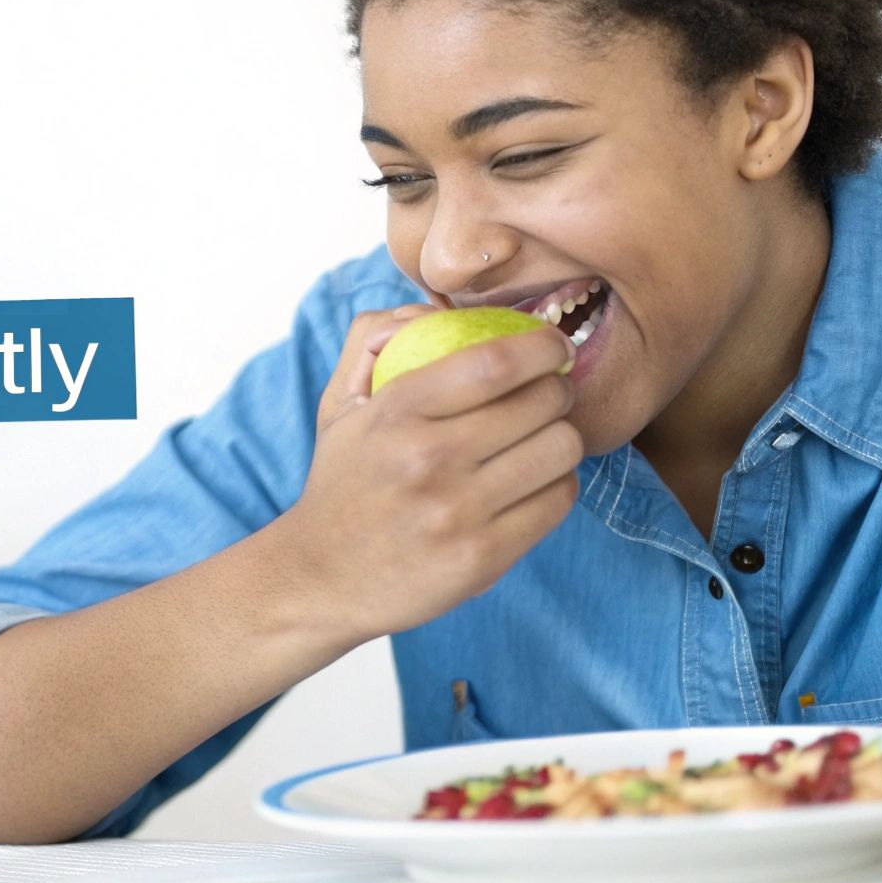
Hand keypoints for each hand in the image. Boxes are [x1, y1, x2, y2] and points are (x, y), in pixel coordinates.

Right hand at [282, 306, 583, 643]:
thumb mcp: (340, 403)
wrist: (319, 575)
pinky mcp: (482, 558)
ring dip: (562, 438)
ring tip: (542, 439)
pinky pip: (557, 501)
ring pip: (560, 452)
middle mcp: (428, 460)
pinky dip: (556, 484)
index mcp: (396, 412)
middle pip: (541, 404)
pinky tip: (533, 482)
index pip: (495, 362)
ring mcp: (458, 513)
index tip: (553, 345)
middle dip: (559, 390)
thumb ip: (372, 338)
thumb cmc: (343, 480)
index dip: (541, 345)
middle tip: (550, 394)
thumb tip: (432, 307)